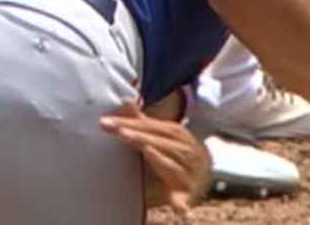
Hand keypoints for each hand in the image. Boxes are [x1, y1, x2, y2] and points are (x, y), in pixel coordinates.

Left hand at [100, 100, 208, 218]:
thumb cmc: (176, 153)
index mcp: (175, 134)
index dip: (129, 123)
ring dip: (158, 158)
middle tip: (119, 132)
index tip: (106, 122)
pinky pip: (182, 197)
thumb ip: (142, 122)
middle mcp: (183, 150)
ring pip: (170, 164)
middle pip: (159, 141)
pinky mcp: (186, 193)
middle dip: (139, 136)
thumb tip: (126, 100)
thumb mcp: (161, 136)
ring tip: (145, 151)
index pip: (151, 126)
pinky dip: (181, 203)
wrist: (203, 175)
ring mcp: (187, 171)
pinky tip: (178, 209)